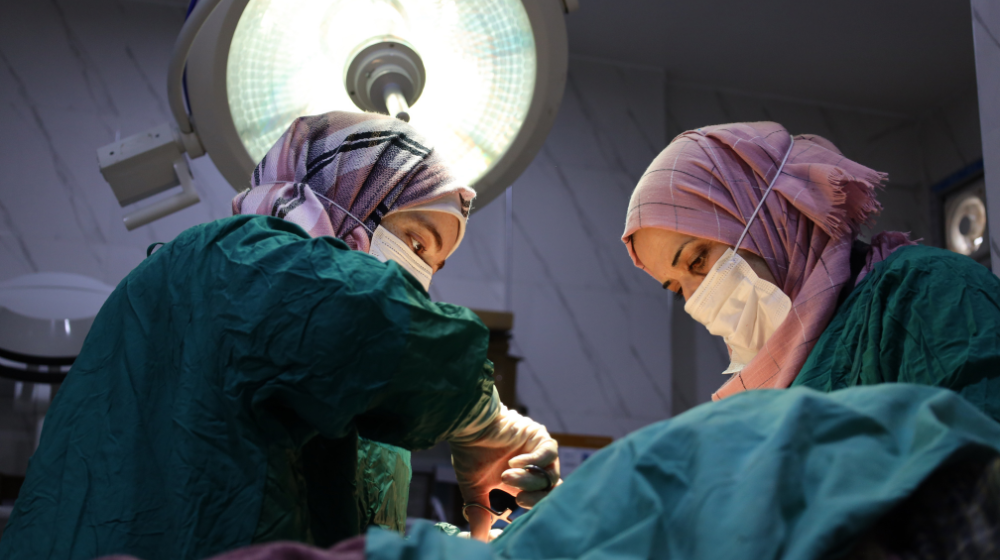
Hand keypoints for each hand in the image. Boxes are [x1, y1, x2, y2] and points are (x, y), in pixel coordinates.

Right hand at [449, 406, 560, 541]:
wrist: (467, 428)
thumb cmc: (470, 455)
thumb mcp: (475, 490)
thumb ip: (480, 513)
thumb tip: (478, 540)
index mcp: (524, 482)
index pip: (543, 500)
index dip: (534, 507)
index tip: (516, 507)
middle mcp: (535, 468)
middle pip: (553, 490)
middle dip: (537, 499)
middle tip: (518, 499)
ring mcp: (538, 452)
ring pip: (549, 474)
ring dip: (529, 480)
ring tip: (506, 476)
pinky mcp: (539, 436)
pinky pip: (548, 453)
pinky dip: (533, 462)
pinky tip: (514, 463)